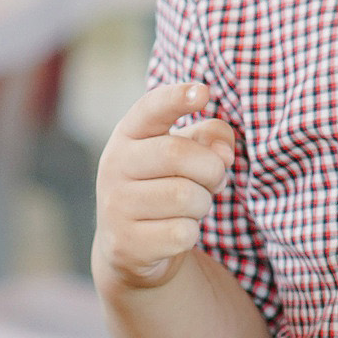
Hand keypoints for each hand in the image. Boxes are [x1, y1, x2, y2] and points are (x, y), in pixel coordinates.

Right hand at [94, 82, 235, 289]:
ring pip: (185, 196)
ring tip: (191, 206)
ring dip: (203, 204)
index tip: (204, 92)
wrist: (128, 245)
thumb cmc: (165, 184)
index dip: (177, 98)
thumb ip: (211, 137)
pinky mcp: (126, 243)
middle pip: (179, 154)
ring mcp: (115, 205)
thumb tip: (223, 152)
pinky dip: (191, 233)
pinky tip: (176, 231)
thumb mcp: (187, 153)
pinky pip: (182, 233)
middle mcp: (114, 164)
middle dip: (211, 169)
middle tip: (215, 180)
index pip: (152, 108)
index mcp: (129, 134)